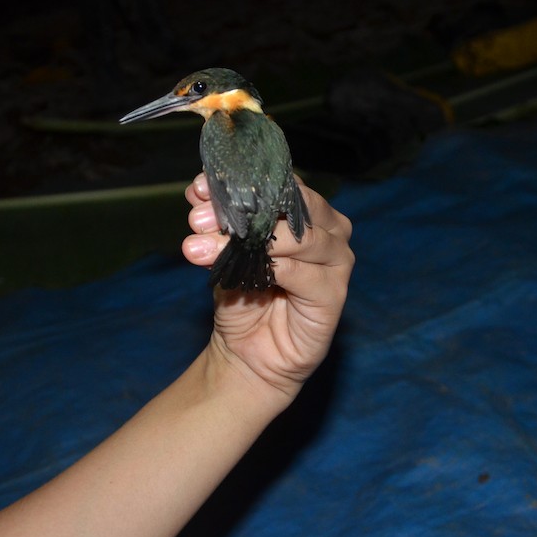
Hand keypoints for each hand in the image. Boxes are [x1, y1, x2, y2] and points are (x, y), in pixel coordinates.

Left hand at [182, 173, 353, 405]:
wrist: (247, 353)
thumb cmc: (243, 296)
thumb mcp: (225, 252)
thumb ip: (218, 222)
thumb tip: (199, 190)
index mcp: (306, 211)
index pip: (280, 184)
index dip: (239, 183)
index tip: (200, 189)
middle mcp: (330, 229)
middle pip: (294, 205)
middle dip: (243, 209)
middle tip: (199, 220)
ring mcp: (337, 260)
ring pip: (301, 237)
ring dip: (251, 240)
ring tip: (203, 248)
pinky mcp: (335, 294)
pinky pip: (304, 273)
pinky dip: (271, 268)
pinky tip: (241, 273)